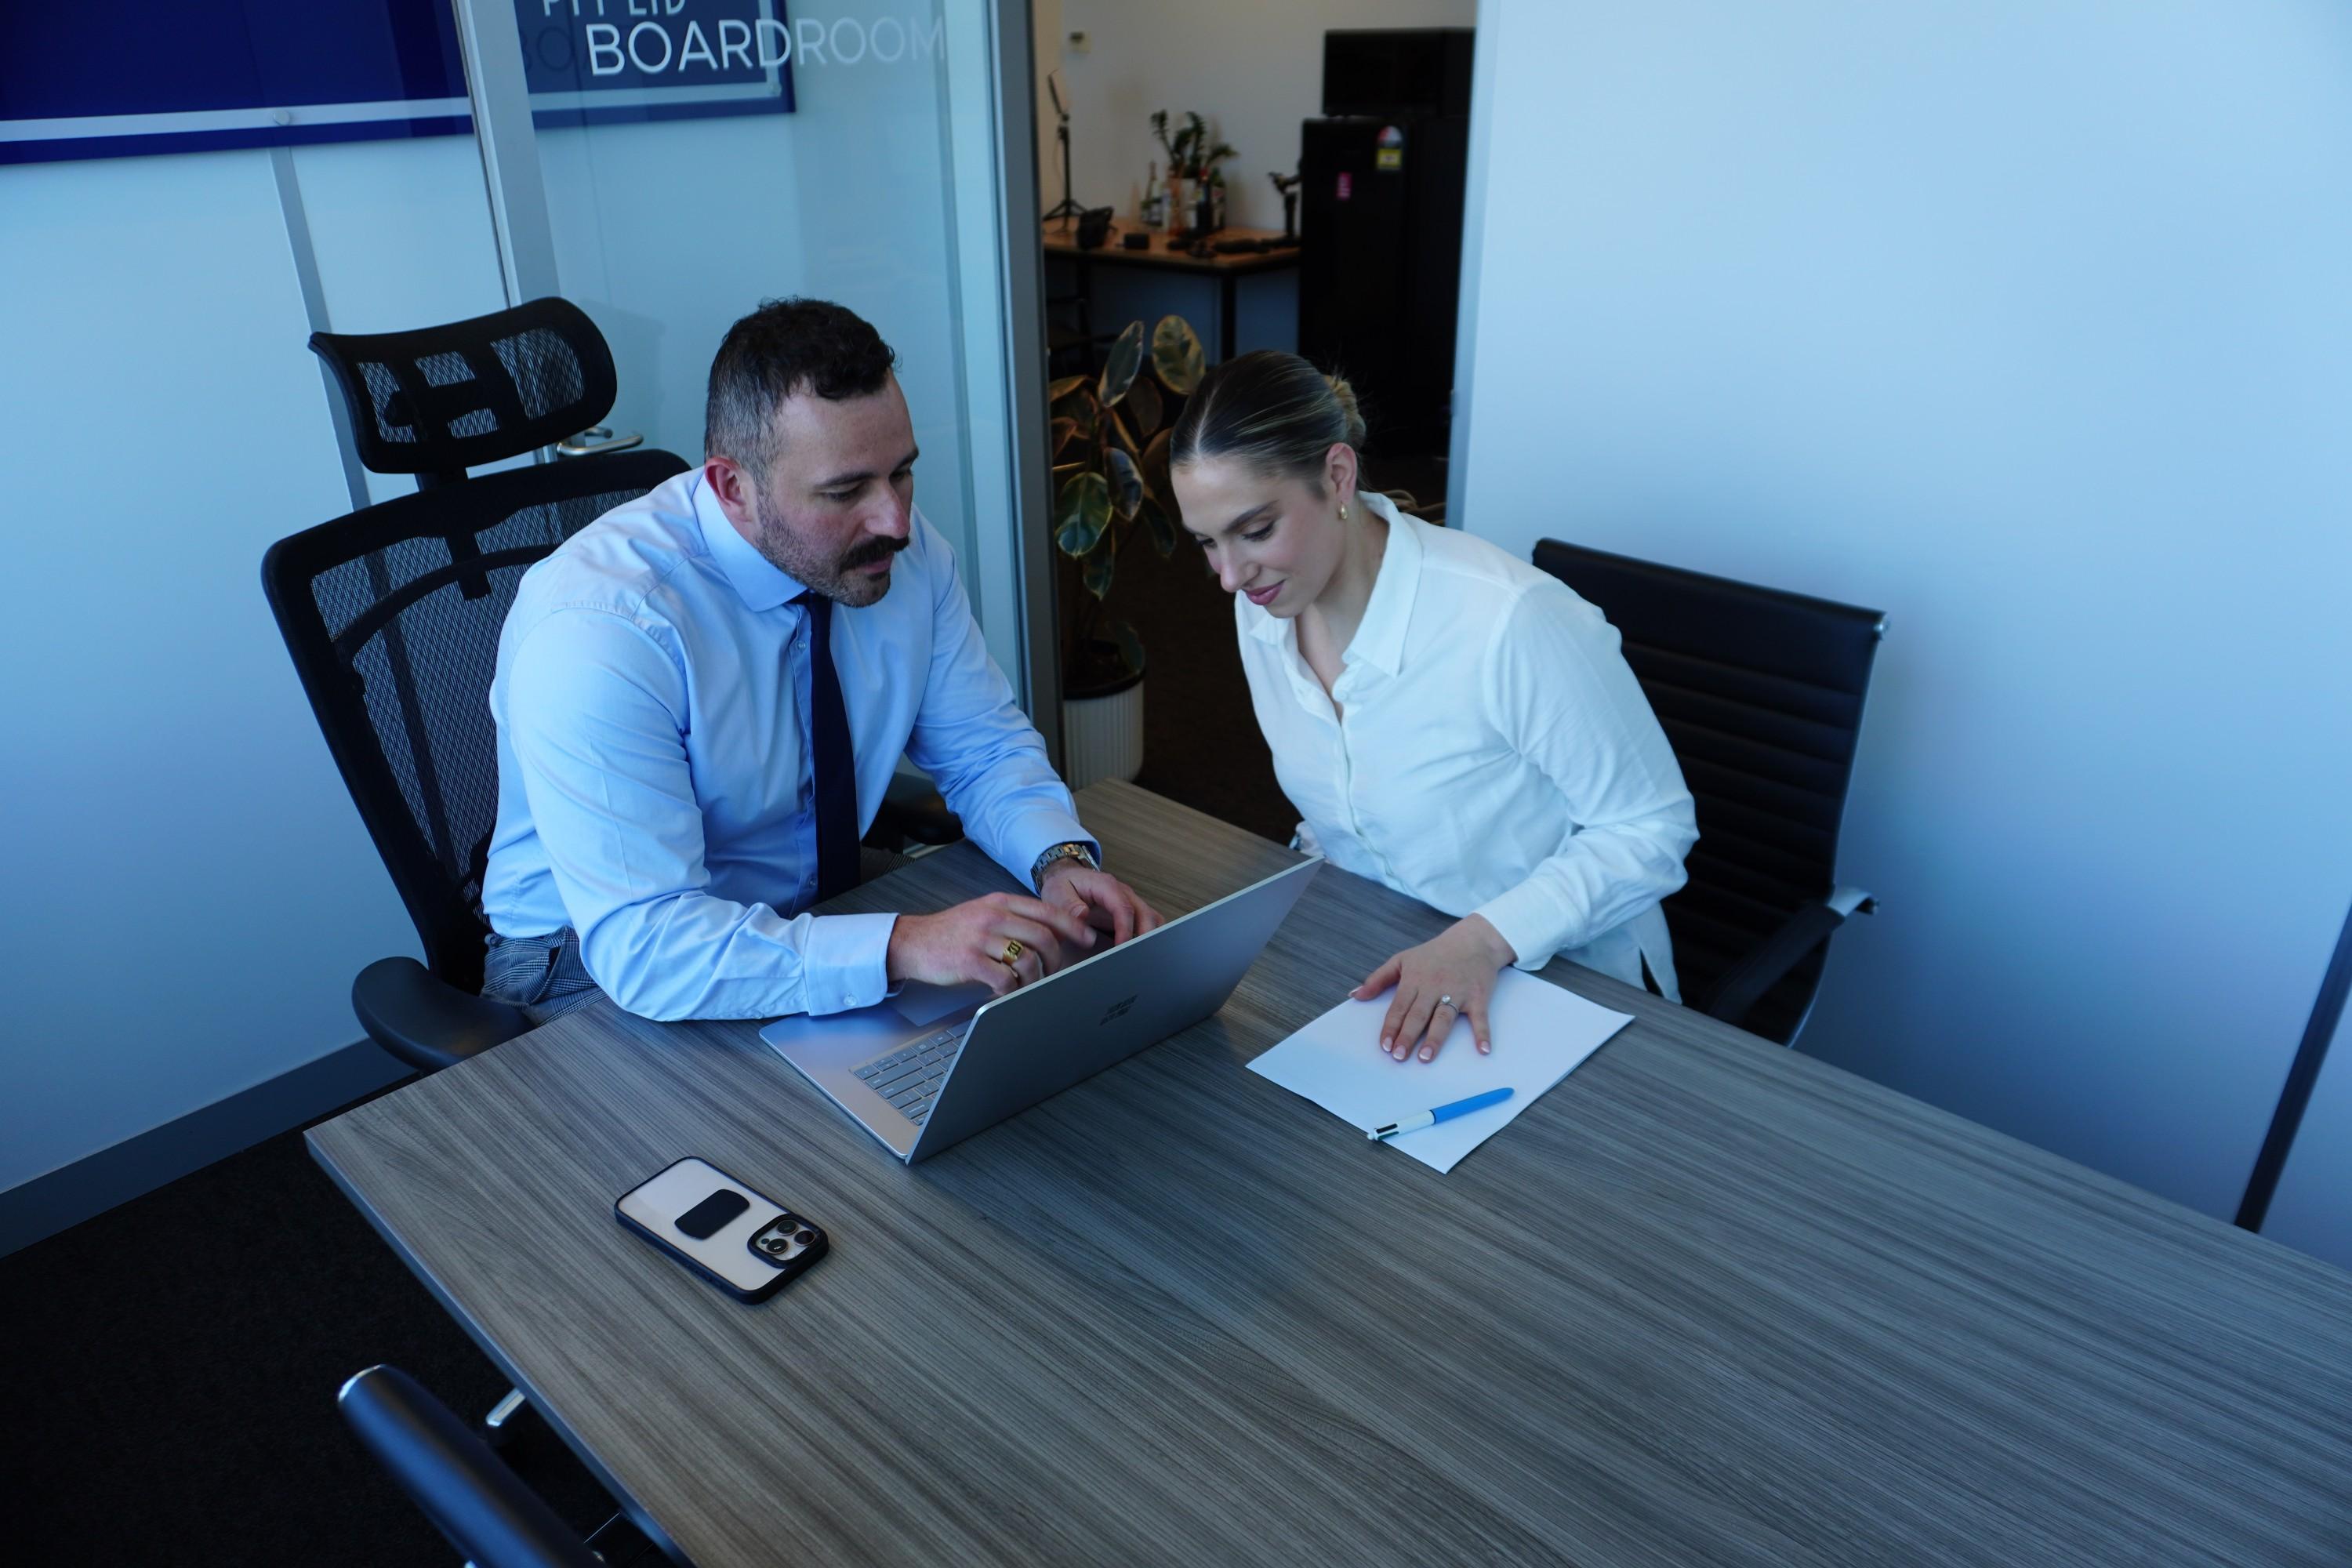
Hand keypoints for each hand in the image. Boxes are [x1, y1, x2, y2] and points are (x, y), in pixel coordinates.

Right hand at [886, 891, 1095, 995]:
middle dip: (1057, 960)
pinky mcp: (969, 961)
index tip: (1087, 938)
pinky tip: (1006, 991)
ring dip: (1034, 979)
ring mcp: (980, 938)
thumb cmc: (951, 932)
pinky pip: (1004, 979)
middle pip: (1044, 936)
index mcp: (1000, 902)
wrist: (912, 942)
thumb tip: (1052, 934)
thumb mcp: (983, 914)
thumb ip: (1014, 919)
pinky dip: (1011, 989)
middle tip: (1055, 974)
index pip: (1047, 910)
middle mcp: (993, 916)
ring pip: (1028, 960)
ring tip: (1028, 986)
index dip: (1072, 926)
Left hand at [1037, 863, 1163, 946]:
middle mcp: (1122, 892)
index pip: (1123, 907)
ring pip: (1152, 918)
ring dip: (1150, 936)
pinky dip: (1148, 936)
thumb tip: (1083, 915)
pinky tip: (1139, 951)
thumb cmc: (1063, 884)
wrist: (1066, 877)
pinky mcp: (1130, 910)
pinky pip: (1147, 922)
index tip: (1121, 947)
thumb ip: (1069, 905)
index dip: (1125, 929)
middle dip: (1145, 936)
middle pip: (1145, 913)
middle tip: (1135, 957)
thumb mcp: (1057, 892)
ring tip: (1140, 956)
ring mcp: (1129, 900)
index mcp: (1106, 885)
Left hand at [1353, 914, 1516, 1062]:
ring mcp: (1457, 992)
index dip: (1391, 1027)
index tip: (1384, 1046)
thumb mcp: (1402, 959)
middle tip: (1399, 1056)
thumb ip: (1378, 979)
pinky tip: (1483, 1050)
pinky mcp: (1478, 997)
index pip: (1399, 1007)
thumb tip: (1355, 995)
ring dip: (1435, 1039)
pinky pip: (1479, 1018)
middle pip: (1418, 1015)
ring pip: (1443, 1018)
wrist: (1473, 941)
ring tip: (1425, 1057)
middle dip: (1407, 1036)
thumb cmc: (1434, 953)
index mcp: (1414, 979)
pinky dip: (1483, 1034)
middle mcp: (1434, 987)